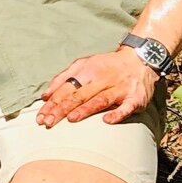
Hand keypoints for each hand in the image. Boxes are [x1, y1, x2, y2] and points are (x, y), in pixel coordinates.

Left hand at [37, 47, 160, 127]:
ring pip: (100, 100)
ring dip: (85, 110)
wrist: (140, 60)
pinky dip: (117, 114)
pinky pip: (126, 107)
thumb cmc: (107, 65)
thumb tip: (45, 95)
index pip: (66, 88)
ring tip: (71, 119)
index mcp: (88, 71)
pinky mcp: (136, 98)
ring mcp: (120, 89)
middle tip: (48, 122)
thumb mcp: (83, 64)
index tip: (41, 116)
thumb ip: (63, 78)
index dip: (52, 102)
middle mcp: (103, 79)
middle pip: (80, 95)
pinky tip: (107, 121)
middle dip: (62, 109)